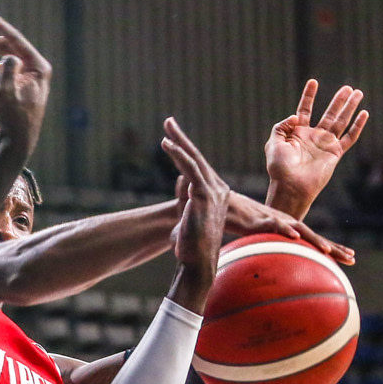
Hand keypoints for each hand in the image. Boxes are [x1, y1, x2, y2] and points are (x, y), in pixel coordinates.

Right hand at [0, 9, 50, 154]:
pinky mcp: (23, 84)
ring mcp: (31, 75)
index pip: (15, 38)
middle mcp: (37, 68)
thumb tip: (8, 56)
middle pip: (9, 45)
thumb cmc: (11, 120)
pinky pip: (8, 64)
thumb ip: (7, 69)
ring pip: (7, 54)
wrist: (15, 143)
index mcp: (38, 67)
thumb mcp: (5, 94)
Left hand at [161, 118, 230, 308]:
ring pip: (193, 161)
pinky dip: (179, 156)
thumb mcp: (186, 215)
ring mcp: (212, 191)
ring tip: (165, 128)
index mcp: (213, 193)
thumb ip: (184, 196)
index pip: (196, 166)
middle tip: (168, 121)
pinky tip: (167, 145)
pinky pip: (190, 169)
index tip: (172, 137)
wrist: (197, 262)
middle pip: (196, 158)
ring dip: (178, 143)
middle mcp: (216, 189)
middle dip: (181, 138)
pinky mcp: (204, 195)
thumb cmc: (190, 244)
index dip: (183, 150)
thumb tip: (181, 179)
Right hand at [224, 190, 354, 264]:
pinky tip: (296, 237)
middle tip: (352, 259)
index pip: (314, 241)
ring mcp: (275, 220)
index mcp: (288, 230)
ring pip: (300, 230)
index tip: (350, 257)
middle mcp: (286, 224)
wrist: (221, 206)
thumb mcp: (255, 243)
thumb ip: (265, 254)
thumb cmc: (237, 225)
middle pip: (314, 237)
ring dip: (315, 241)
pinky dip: (286, 230)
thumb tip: (267, 278)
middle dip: (335, 249)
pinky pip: (275, 225)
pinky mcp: (259, 219)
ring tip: (328, 251)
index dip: (333, 248)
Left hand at [265, 80, 367, 214]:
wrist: (291, 186)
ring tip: (358, 93)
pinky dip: (357, 126)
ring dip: (349, 107)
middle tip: (347, 88)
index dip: (309, 96)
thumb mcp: (273, 142)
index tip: (313, 82)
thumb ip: (282, 126)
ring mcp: (325, 144)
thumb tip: (296, 116)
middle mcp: (314, 137)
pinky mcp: (335, 153)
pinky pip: (349, 137)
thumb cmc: (280, 168)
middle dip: (338, 101)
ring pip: (341, 121)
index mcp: (298, 133)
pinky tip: (364, 113)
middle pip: (329, 113)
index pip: (305, 110)